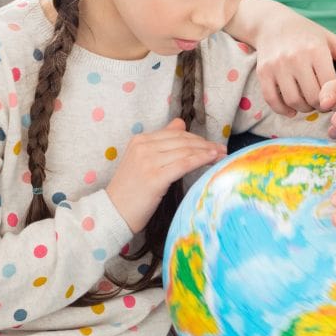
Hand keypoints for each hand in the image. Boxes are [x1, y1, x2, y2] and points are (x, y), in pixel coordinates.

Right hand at [106, 118, 222, 232]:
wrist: (113, 212)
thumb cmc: (130, 191)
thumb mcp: (142, 161)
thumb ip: (161, 142)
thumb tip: (180, 123)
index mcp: (139, 140)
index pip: (175, 134)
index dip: (196, 138)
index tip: (212, 145)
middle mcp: (143, 147)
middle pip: (182, 140)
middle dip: (205, 144)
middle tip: (222, 149)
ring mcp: (148, 161)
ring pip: (185, 150)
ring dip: (207, 152)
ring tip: (221, 156)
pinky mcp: (155, 177)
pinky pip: (183, 163)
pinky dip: (200, 160)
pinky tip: (211, 160)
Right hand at [244, 5, 335, 115]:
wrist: (272, 23)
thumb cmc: (306, 33)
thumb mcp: (330, 39)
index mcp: (316, 51)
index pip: (329, 87)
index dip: (335, 99)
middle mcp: (296, 58)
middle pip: (312, 97)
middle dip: (320, 106)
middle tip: (323, 105)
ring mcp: (277, 66)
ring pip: (293, 100)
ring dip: (303, 109)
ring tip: (309, 105)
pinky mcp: (263, 72)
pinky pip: (272, 100)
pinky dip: (282, 109)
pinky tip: (291, 110)